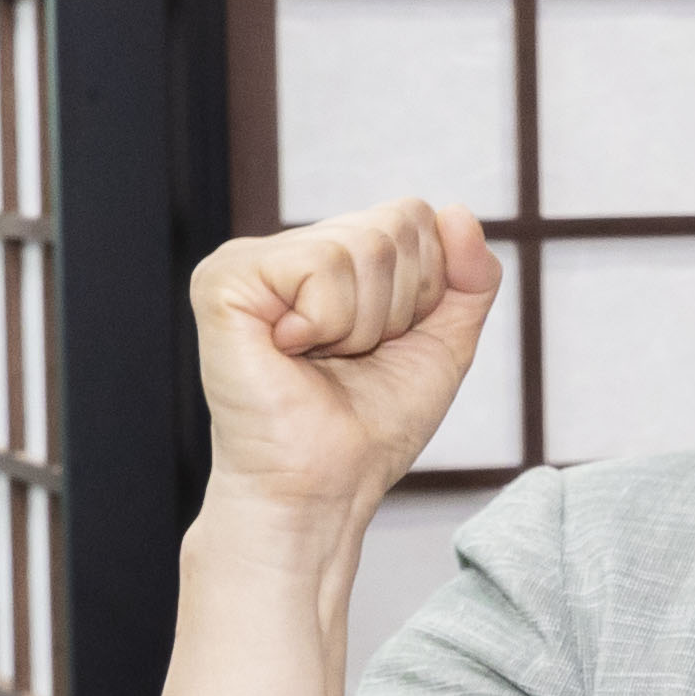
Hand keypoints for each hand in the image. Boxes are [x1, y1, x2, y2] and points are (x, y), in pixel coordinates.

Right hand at [185, 196, 500, 536]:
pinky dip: (328, 322)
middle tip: (349, 357)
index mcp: (334, 255)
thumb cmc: (373, 424)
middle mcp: (289, 248)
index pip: (414, 215)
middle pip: (395, 223)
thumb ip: (470, 276)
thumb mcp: (446, 341)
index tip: (387, 342)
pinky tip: (290, 352)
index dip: (425, 287)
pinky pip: (320, 265)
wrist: (326, 484)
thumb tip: (459, 211)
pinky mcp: (225, 279)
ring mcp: (251, 259)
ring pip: (365, 245)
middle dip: (397, 306)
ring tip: (321, 358)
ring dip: (363, 323)